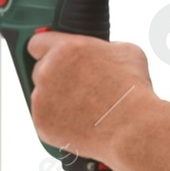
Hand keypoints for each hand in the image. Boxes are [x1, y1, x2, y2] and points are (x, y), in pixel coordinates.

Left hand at [25, 31, 154, 165]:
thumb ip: (102, 48)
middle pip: (39, 70)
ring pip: (42, 95)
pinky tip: (78, 122)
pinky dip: (57, 121)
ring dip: (55, 100)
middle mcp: (48, 71)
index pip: (37, 43)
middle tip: (77, 87)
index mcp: (65, 48)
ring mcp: (41, 98)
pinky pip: (45, 118)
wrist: (132, 127)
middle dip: (55, 77)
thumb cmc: (131, 90)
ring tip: (83, 109)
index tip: (52, 57)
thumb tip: (100, 53)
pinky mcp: (42, 123)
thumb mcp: (124, 52)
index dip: (46, 50)